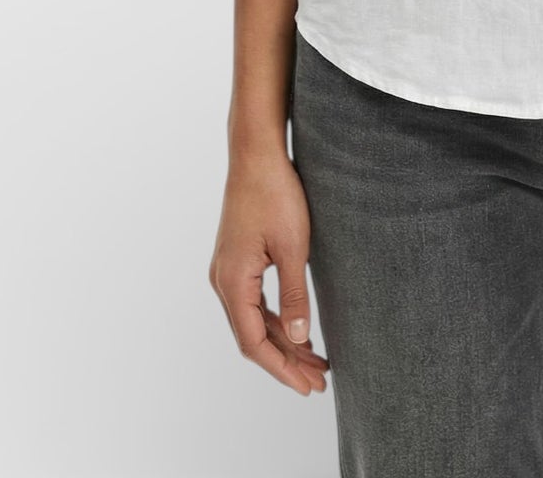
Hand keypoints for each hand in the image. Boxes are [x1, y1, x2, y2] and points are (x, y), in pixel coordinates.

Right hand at [209, 147, 329, 394]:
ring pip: (255, 320)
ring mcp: (227, 271)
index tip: (306, 387)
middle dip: (286, 361)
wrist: (256, 155)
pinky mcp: (236, 260)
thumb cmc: (275, 195)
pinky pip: (254, 302)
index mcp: (232, 282)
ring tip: (316, 362)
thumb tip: (300, 338)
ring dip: (284, 342)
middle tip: (319, 382)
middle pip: (254, 336)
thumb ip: (295, 296)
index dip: (281, 369)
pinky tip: (299, 331)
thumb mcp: (293, 248)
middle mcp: (223, 281)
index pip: (254, 342)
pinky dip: (277, 319)